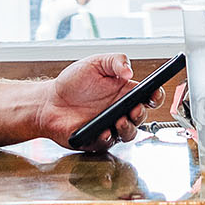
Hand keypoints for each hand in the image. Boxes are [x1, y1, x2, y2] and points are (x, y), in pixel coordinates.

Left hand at [35, 54, 161, 151]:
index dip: (155, 95)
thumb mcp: (95, 63)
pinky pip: (107, 143)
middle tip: (135, 108)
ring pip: (129, 133)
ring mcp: (110, 126)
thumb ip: (115, 61)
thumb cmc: (73, 82)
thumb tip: (130, 71)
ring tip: (119, 120)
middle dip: (141, 114)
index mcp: (124, 92)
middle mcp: (120, 110)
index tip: (154, 92)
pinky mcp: (97, 140)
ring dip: (128, 128)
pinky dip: (107, 138)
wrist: (49, 101)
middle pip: (141, 116)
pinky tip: (103, 131)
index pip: (148, 96)